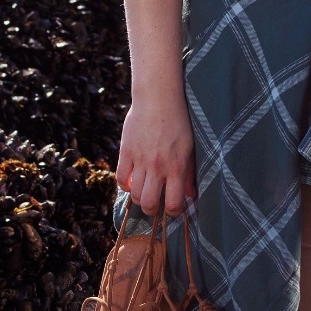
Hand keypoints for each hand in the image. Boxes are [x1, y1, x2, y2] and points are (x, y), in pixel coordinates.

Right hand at [120, 93, 195, 217]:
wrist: (158, 98)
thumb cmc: (179, 122)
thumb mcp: (190, 148)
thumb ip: (190, 173)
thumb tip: (190, 195)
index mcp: (177, 166)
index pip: (172, 203)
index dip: (173, 212)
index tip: (172, 208)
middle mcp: (157, 166)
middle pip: (148, 203)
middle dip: (152, 209)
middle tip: (155, 203)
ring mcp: (139, 159)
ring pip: (134, 193)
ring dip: (139, 197)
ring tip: (144, 191)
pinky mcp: (126, 151)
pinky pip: (120, 178)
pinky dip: (125, 185)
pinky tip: (132, 181)